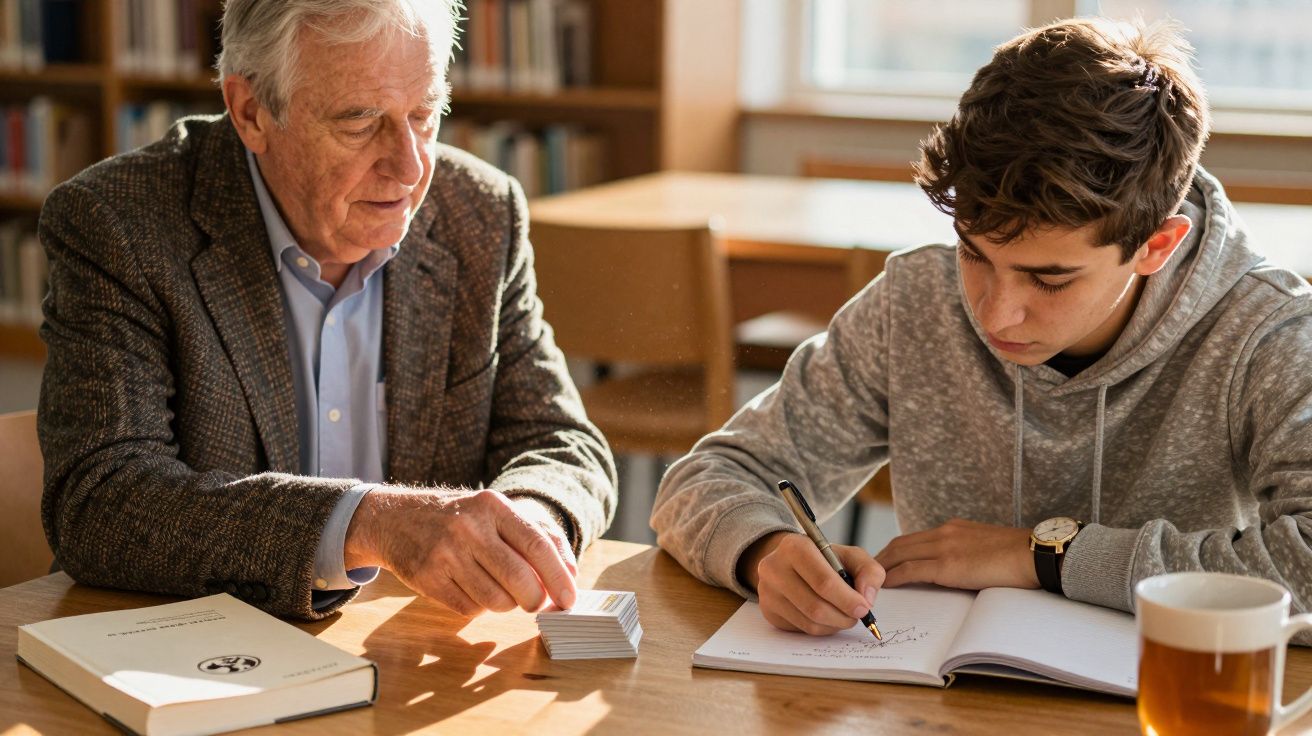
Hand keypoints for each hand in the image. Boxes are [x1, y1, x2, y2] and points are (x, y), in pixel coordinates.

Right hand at [345, 487, 576, 615]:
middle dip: (535, 600)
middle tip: (536, 604)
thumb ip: (539, 537)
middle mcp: (469, 528)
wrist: (395, 519)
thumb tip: (571, 574)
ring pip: (495, 600)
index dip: (558, 577)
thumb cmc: (460, 519)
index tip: (569, 599)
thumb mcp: (496, 512)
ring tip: (499, 590)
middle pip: (519, 579)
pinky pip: (469, 610)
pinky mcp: (427, 578)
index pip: (537, 545)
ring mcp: (445, 554)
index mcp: (493, 506)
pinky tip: (471, 589)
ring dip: (506, 604)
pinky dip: (479, 608)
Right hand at [738, 531, 884, 635]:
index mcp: (795, 547)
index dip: (847, 599)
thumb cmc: (825, 559)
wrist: (791, 562)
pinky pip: (801, 629)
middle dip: (843, 616)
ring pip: (809, 622)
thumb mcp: (850, 555)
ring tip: (844, 615)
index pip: (823, 581)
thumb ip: (868, 571)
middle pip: (816, 606)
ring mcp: (768, 591)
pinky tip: (827, 618)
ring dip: (834, 624)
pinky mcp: (768, 610)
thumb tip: (867, 598)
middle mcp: (774, 568)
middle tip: (857, 616)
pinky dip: (822, 628)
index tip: (864, 608)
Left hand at [875, 519, 1038, 589]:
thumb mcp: (987, 546)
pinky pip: (910, 570)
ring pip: (900, 554)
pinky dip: (893, 578)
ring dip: (882, 568)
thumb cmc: (1020, 556)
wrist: (1035, 554)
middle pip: (900, 543)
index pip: (915, 537)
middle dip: (881, 558)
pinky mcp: (948, 565)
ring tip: (870, 582)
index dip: (896, 550)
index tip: (885, 561)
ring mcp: (944, 547)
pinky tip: (885, 586)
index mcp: (955, 528)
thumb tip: (961, 568)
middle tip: (868, 573)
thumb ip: (968, 552)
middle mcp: (945, 532)